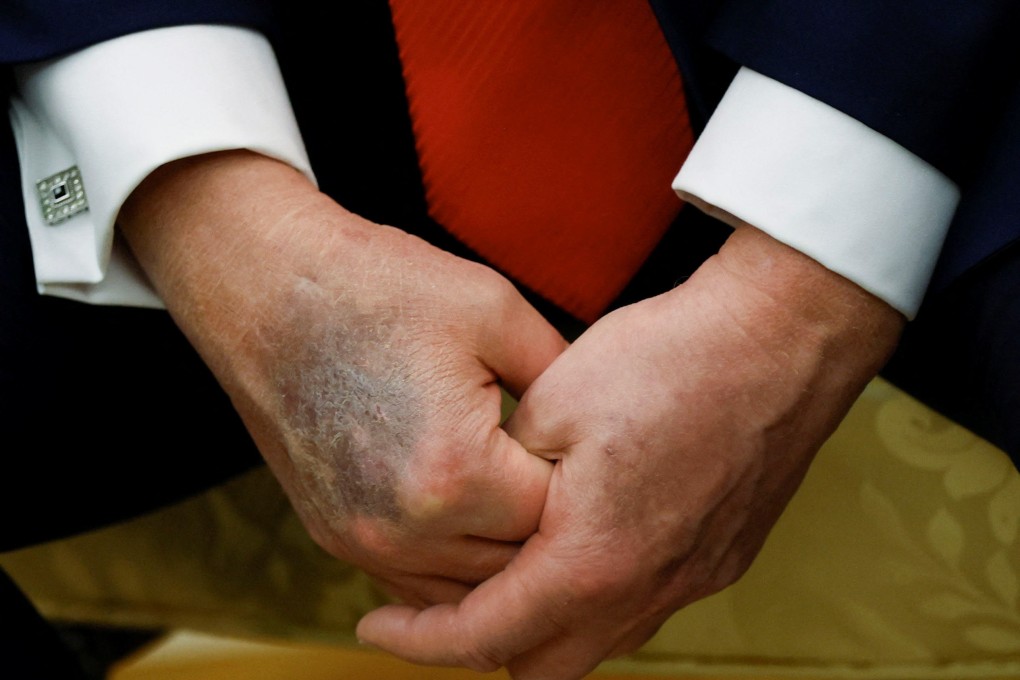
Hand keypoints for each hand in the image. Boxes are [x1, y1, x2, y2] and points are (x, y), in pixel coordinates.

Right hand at [118, 150, 566, 605]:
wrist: (266, 289)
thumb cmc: (380, 288)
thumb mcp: (496, 311)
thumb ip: (563, 378)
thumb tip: (598, 419)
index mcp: (456, 475)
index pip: (556, 518)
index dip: (581, 480)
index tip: (586, 443)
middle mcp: (404, 529)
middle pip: (515, 565)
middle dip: (548, 524)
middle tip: (563, 470)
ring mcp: (362, 542)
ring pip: (467, 590)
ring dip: (501, 552)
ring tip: (520, 491)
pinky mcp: (335, 538)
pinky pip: (415, 582)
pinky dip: (452, 562)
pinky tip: (470, 514)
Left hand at [356, 225, 904, 677]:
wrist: (781, 338)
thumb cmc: (671, 359)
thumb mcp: (552, 404)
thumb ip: (508, 474)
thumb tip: (490, 495)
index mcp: (593, 560)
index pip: (484, 637)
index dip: (419, 641)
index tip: (379, 627)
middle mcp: (649, 588)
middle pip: (546, 664)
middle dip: (485, 642)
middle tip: (447, 598)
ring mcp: (694, 577)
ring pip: (601, 639)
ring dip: (548, 618)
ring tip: (514, 565)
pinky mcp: (723, 556)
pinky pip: (646, 603)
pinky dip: (601, 592)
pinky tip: (588, 536)